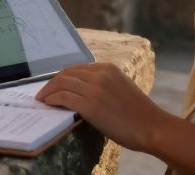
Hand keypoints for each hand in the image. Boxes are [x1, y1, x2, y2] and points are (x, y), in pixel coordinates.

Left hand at [35, 62, 174, 153]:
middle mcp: (100, 75)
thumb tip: (84, 91)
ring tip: (42, 99)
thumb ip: (105, 84)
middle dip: (52, 82)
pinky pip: (64, 97)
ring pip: (62, 83)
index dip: (62, 76)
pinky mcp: (90, 105)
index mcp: (108, 68)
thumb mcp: (122, 87)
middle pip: (67, 73)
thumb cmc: (139, 113)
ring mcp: (94, 89)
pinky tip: (48, 104)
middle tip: (43, 92)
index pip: (77, 68)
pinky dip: (52, 99)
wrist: (151, 126)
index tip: (55, 84)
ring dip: (48, 91)